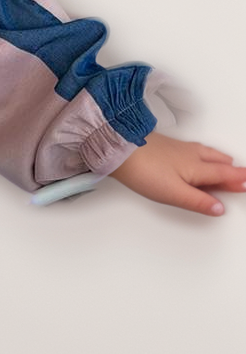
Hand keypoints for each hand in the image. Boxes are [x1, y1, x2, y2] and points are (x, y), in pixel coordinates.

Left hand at [108, 130, 245, 216]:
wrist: (119, 149)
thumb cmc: (144, 169)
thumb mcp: (174, 193)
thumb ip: (198, 201)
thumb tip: (219, 208)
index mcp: (197, 167)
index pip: (224, 174)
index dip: (238, 180)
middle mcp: (191, 154)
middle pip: (219, 162)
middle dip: (232, 169)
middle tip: (242, 176)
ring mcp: (178, 148)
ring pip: (207, 153)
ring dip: (220, 160)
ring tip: (227, 164)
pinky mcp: (167, 145)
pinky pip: (195, 149)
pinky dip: (206, 154)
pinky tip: (198, 154)